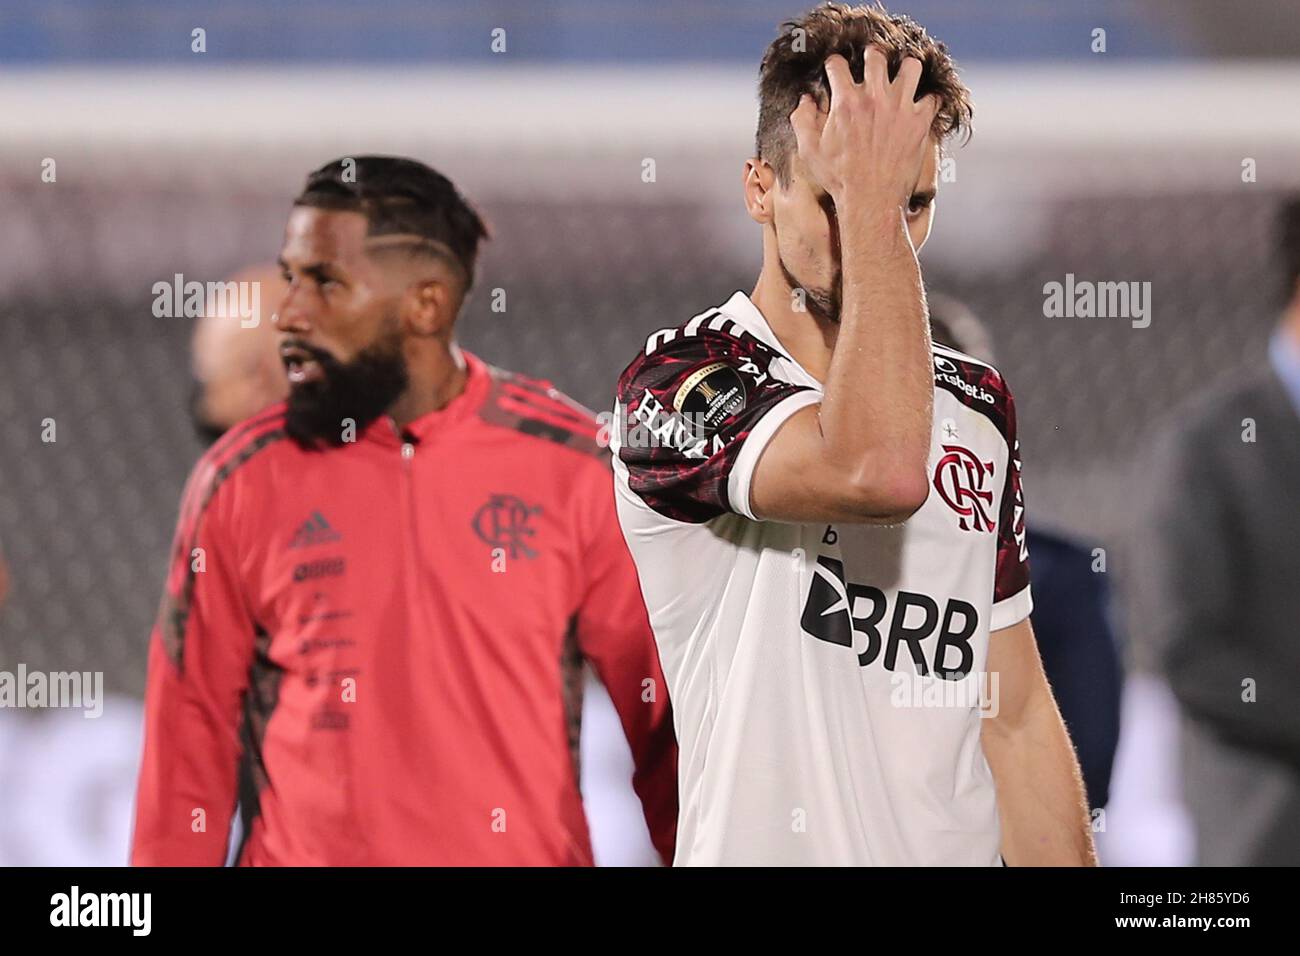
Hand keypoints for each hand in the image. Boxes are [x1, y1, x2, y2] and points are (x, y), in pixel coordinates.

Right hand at [789, 46, 939, 209]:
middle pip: (876, 56)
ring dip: (905, 70)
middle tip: (871, 68)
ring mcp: (901, 107)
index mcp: (846, 101)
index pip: (838, 64)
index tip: (836, 72)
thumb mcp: (809, 151)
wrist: (871, 200)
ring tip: (901, 80)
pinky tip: (920, 105)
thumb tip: (804, 100)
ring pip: (911, 66)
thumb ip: (802, 120)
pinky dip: (929, 99)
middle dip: (871, 57)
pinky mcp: (920, 122)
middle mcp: (875, 97)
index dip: (834, 66)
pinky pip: (933, 97)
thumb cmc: (839, 178)